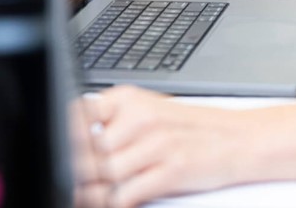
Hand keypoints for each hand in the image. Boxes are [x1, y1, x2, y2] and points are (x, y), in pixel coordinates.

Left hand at [72, 86, 253, 207]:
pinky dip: (112, 203)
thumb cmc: (193, 130)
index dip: (61, 142)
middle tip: (67, 185)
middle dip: (74, 175)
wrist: (241, 139)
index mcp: (129, 99)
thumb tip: (69, 148)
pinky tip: (114, 201)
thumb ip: (110, 125)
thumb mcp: (149, 113)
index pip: (76, 117)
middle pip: (83, 154)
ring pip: (99, 177)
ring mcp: (156, 145)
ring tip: (90, 195)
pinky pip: (122, 196)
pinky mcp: (169, 171)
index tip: (54, 156)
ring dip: (89, 193)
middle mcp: (140, 118)